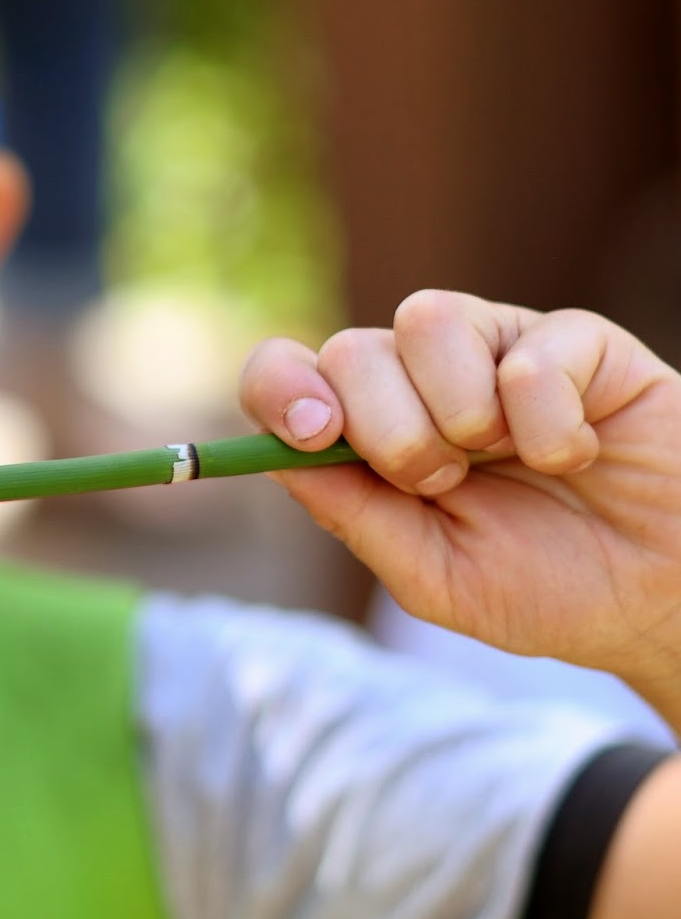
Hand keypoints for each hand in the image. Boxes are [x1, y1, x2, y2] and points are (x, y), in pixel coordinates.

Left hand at [239, 290, 680, 723]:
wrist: (667, 600)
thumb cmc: (548, 586)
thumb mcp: (434, 576)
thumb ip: (356, 516)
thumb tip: (277, 460)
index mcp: (370, 432)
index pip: (285, 376)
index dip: (278, 389)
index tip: (312, 434)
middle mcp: (419, 380)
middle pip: (348, 349)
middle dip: (388, 432)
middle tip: (443, 483)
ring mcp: (494, 351)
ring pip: (424, 318)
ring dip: (458, 412)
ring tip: (505, 460)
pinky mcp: (573, 340)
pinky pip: (527, 350)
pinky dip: (547, 419)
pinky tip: (576, 454)